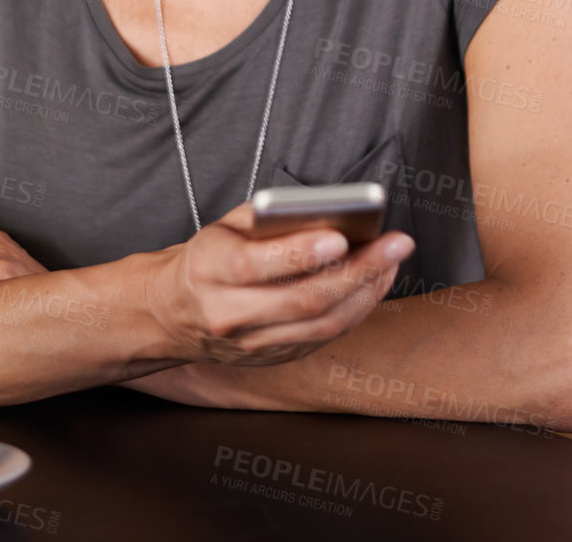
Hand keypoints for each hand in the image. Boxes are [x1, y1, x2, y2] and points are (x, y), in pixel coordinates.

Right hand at [151, 201, 413, 366]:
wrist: (175, 313)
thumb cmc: (211, 256)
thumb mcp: (227, 225)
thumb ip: (271, 217)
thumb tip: (330, 212)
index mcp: (209, 270)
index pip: (255, 266)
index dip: (300, 254)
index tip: (340, 236)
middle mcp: (228, 314)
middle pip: (302, 300)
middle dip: (358, 271)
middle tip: (396, 243)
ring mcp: (252, 344)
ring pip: (321, 325)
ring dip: (367, 291)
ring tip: (395, 258)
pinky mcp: (274, 358)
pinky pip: (326, 337)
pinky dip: (358, 308)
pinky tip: (377, 281)